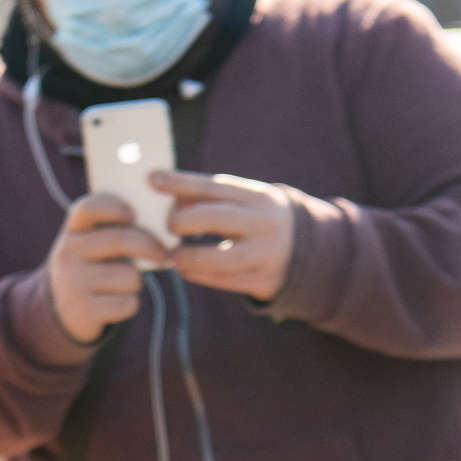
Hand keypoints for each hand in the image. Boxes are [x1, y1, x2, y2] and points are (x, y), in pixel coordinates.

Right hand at [47, 191, 169, 343]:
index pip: (88, 208)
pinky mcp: (84, 311)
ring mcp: (72, 283)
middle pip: (121, 240)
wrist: (64, 310)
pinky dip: (130, 304)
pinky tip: (116, 302)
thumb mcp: (94, 245)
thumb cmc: (93, 267)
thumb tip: (162, 233)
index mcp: (72, 230)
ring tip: (124, 284)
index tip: (133, 215)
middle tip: (163, 254)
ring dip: (136, 282)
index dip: (113, 207)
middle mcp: (67, 253)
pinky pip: (128, 303)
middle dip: (151, 247)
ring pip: (130, 276)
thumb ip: (117, 231)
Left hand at [153, 171, 298, 303]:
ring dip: (188, 257)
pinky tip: (185, 269)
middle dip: (183, 221)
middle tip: (170, 226)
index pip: (214, 186)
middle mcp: (263, 224)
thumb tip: (172, 199)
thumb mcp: (244, 200)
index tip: (152, 180)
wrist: (307, 250)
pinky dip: (198, 274)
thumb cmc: (259, 219)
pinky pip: (222, 281)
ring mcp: (264, 254)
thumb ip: (210, 197)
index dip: (180, 182)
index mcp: (258, 197)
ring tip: (174, 255)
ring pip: (218, 258)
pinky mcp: (262, 280)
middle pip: (215, 218)